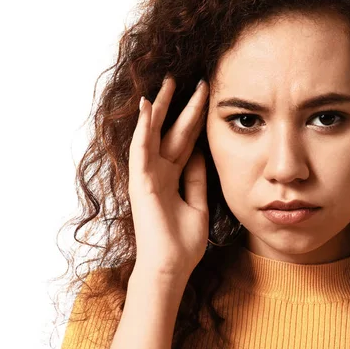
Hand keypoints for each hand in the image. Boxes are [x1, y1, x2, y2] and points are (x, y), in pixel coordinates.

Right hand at [128, 74, 209, 281]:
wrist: (171, 266)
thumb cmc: (184, 241)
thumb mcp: (197, 202)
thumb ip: (196, 177)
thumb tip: (202, 153)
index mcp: (173, 177)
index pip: (185, 141)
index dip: (196, 120)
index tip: (208, 98)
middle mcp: (159, 172)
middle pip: (172, 132)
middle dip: (184, 107)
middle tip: (195, 81)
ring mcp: (148, 175)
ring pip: (154, 133)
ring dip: (161, 108)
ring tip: (169, 83)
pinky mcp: (141, 181)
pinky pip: (142, 149)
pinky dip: (144, 127)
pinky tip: (148, 106)